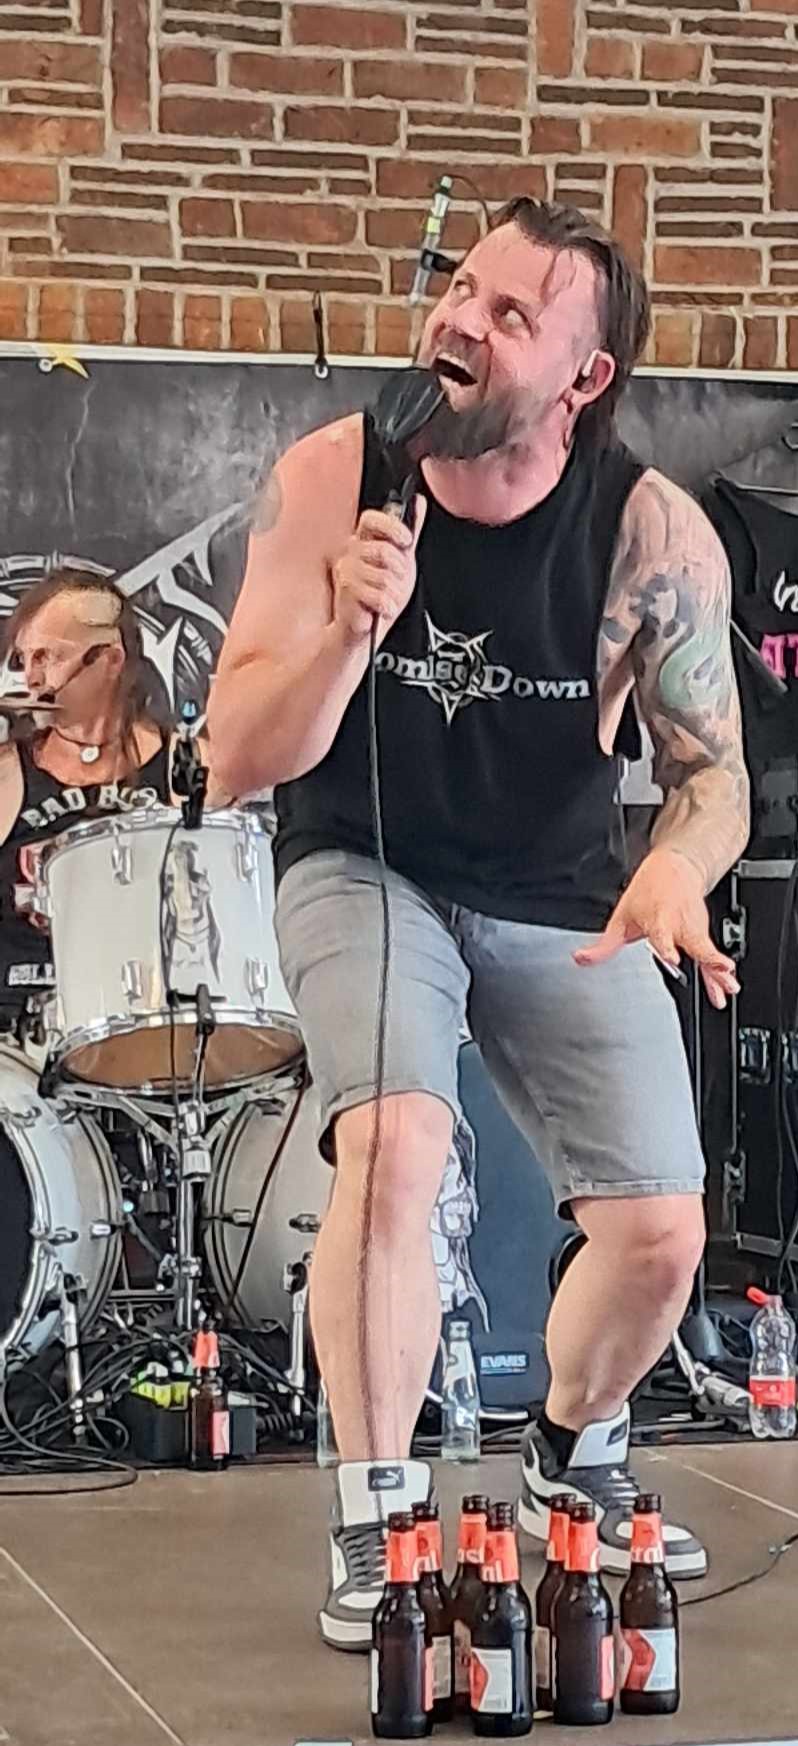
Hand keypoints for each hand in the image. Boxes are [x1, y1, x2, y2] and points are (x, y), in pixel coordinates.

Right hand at [332, 497, 426, 646]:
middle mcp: (351, 552)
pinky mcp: (345, 591)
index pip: (371, 519)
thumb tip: (418, 502)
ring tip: (388, 598)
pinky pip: (376, 594)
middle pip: (383, 550)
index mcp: (363, 541)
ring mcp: (346, 570)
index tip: (407, 541)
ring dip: (394, 593)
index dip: (391, 527)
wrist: (366, 629)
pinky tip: (383, 608)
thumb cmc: (380, 595)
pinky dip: (386, 605)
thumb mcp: (402, 561)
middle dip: (399, 570)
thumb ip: (409, 532)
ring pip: (382, 576)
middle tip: (398, 581)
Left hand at [573, 847, 740, 1009]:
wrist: (675, 867)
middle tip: (719, 971)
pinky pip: (711, 959)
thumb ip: (605, 944)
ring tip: (728, 986)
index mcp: (659, 918)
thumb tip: (582, 958)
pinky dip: (719, 975)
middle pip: (695, 944)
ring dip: (718, 971)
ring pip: (708, 953)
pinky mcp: (702, 936)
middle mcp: (680, 925)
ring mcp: (694, 931)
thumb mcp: (621, 917)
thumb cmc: (648, 891)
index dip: (667, 945)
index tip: (673, 956)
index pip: (662, 933)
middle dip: (707, 959)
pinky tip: (724, 990)